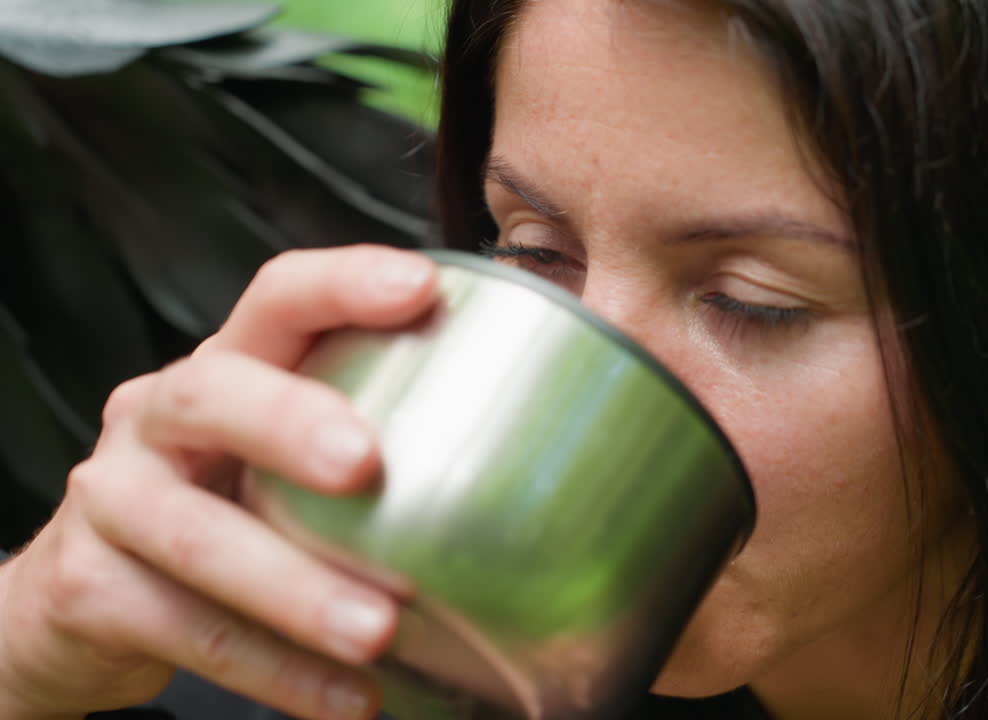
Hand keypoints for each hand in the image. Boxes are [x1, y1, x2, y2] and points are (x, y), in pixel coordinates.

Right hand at [0, 246, 438, 719]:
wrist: (83, 595)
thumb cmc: (221, 507)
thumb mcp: (275, 459)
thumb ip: (359, 441)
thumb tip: (523, 465)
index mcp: (222, 370)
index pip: (276, 299)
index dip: (342, 285)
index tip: (422, 290)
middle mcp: (156, 417)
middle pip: (213, 394)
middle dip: (288, 422)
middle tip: (365, 465)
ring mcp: (112, 498)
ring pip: (196, 535)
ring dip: (294, 587)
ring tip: (378, 631)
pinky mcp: (88, 587)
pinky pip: (185, 630)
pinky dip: (274, 669)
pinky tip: (348, 697)